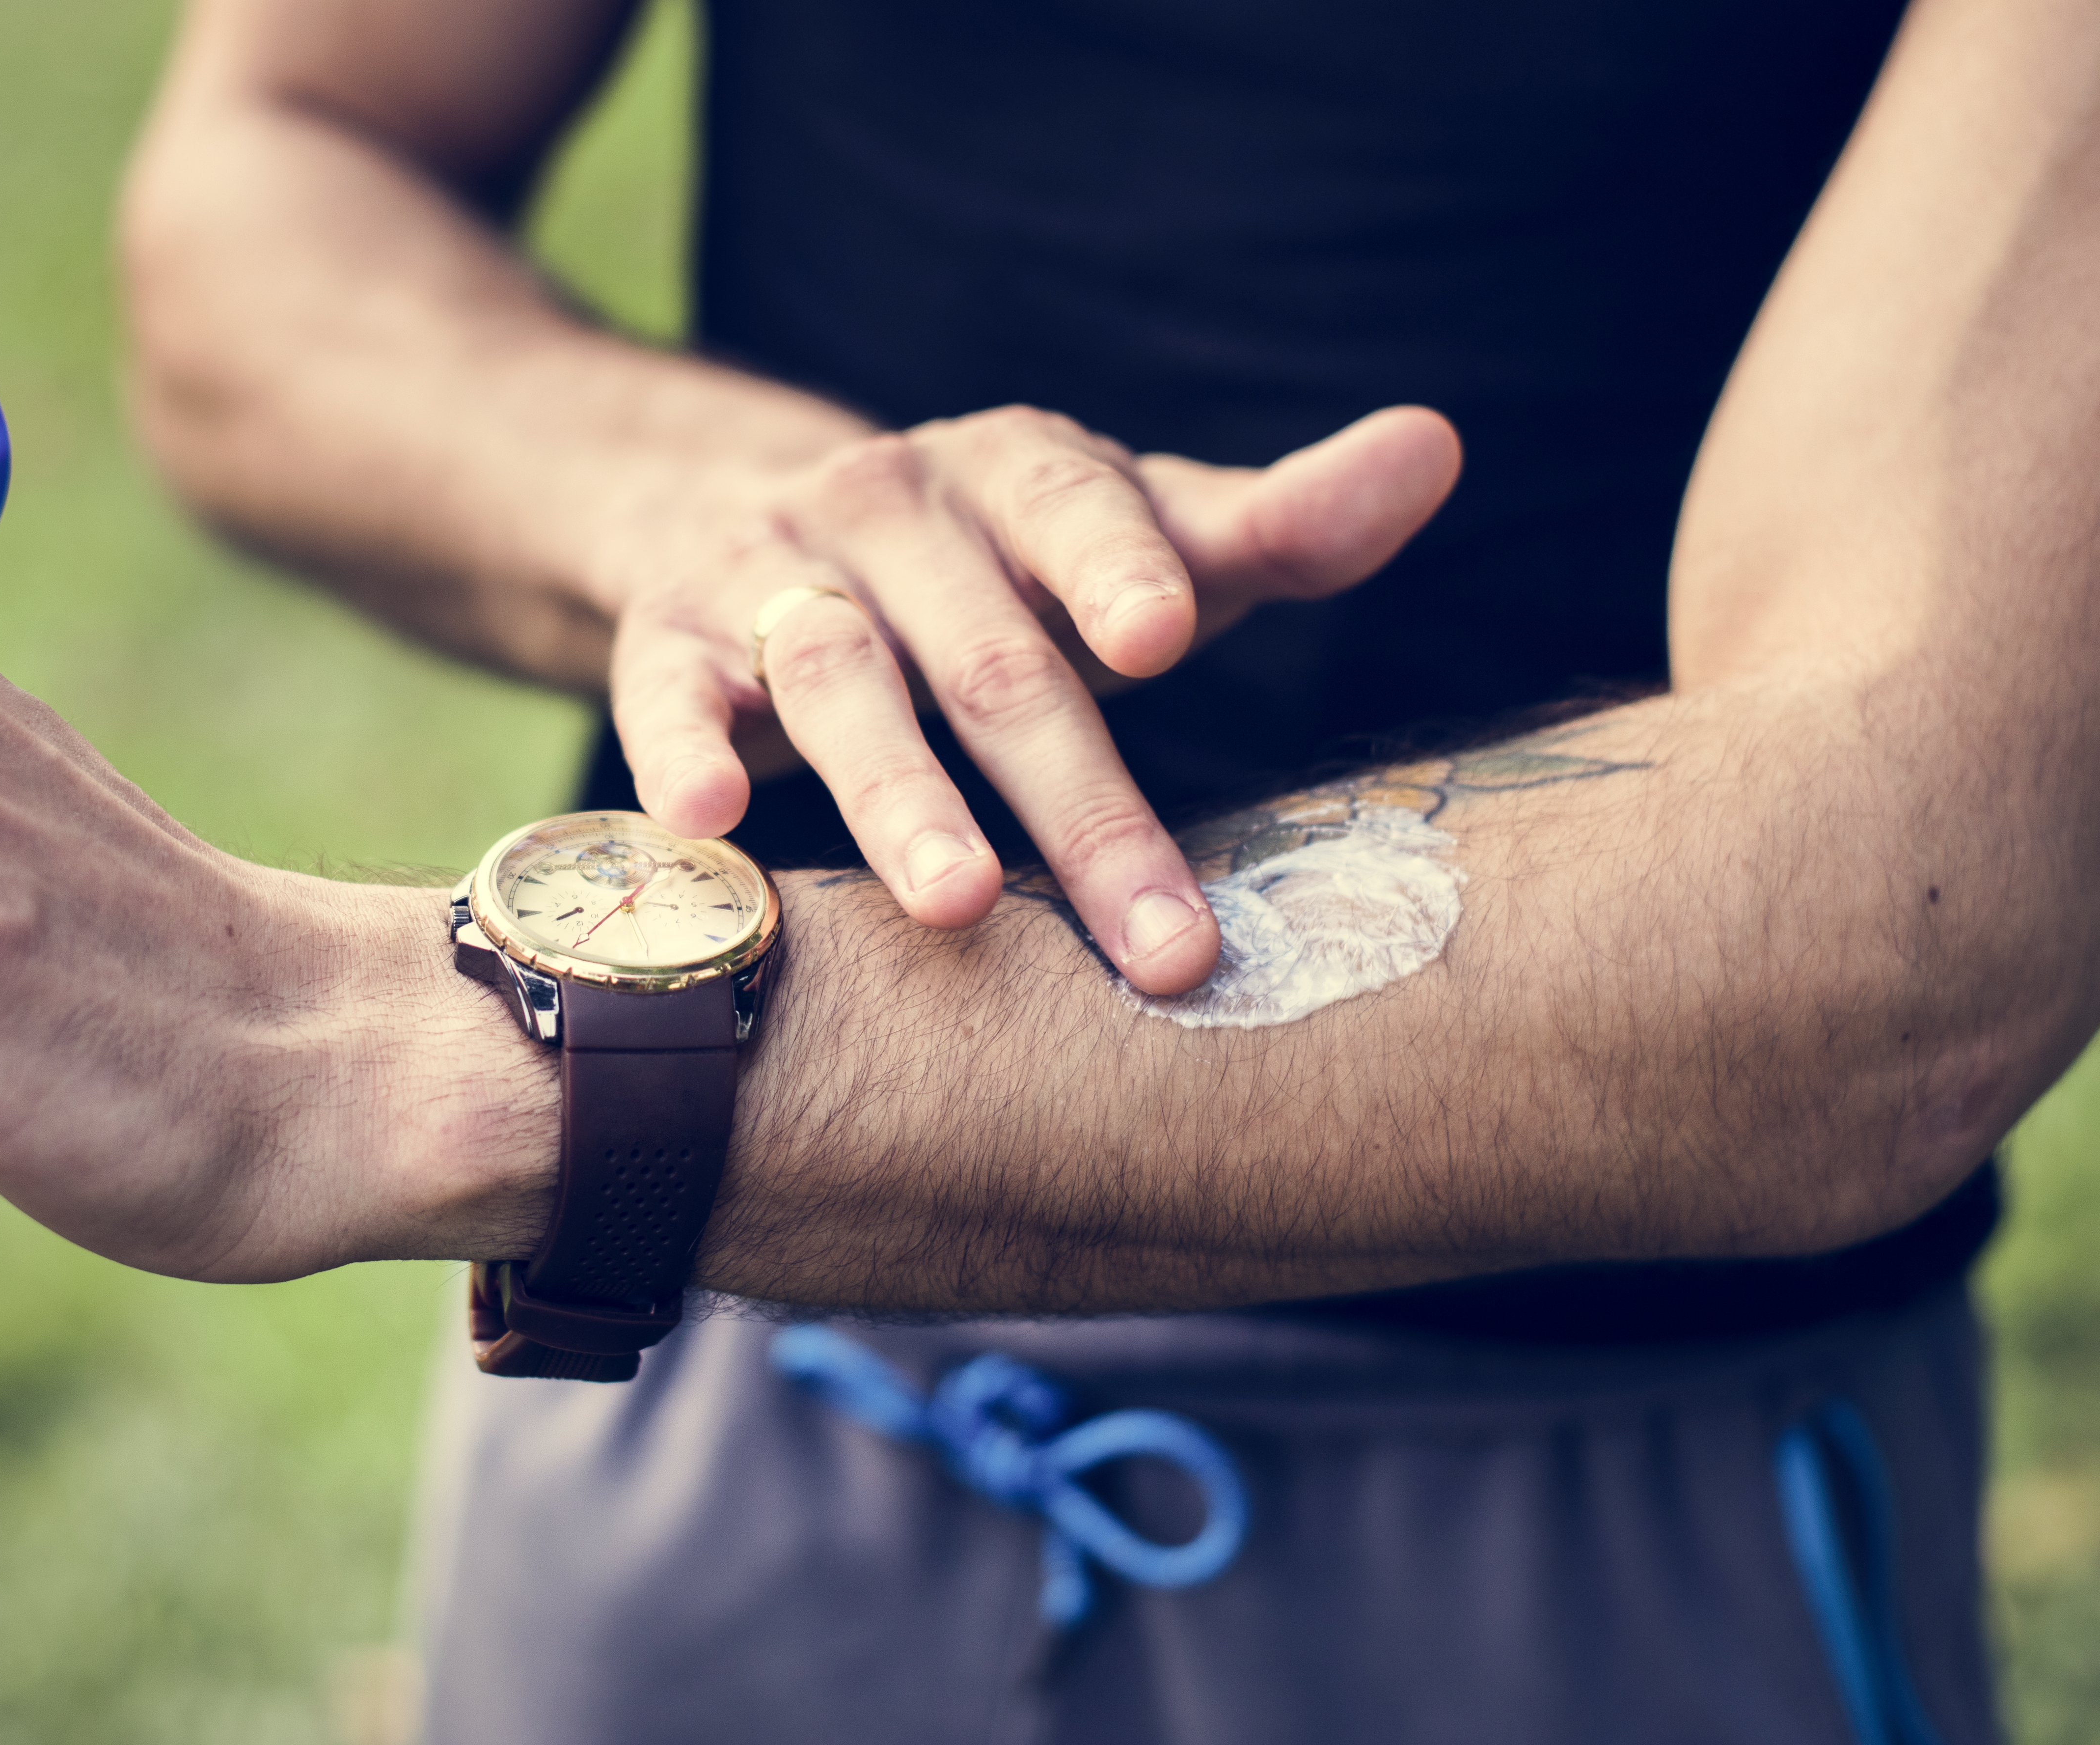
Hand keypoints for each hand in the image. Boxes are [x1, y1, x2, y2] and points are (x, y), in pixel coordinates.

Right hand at [600, 404, 1460, 993]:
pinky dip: (679, 752)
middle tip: (1155, 940)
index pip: (1073, 507)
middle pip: (988, 655)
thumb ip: (1273, 523)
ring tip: (953, 906)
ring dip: (894, 795)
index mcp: (1015, 470)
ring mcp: (767, 569)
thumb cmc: (994, 565)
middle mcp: (888, 507)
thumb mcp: (1127, 533)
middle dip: (1075, 800)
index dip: (1114, 568)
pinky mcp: (666, 637)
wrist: (730, 510)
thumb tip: (1435, 448)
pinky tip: (707, 823)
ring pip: (833, 678)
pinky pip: (664, 694)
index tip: (1163, 638)